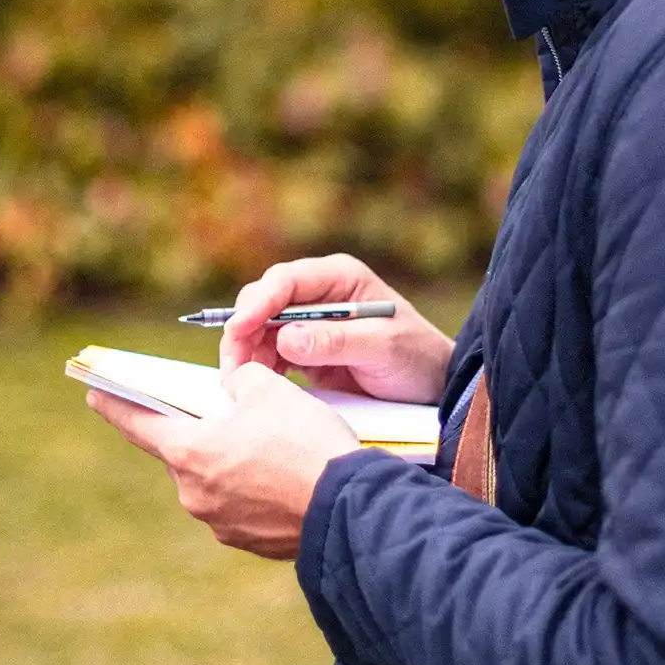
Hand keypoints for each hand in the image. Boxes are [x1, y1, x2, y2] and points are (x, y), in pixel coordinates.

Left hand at [86, 361, 359, 558]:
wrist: (348, 509)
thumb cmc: (305, 443)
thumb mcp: (270, 389)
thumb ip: (240, 381)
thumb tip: (236, 390)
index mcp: (188, 453)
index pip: (138, 423)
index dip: (115, 404)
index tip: (94, 393)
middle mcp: (194, 494)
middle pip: (185, 452)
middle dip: (202, 432)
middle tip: (228, 412)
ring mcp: (221, 523)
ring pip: (217, 479)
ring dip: (233, 460)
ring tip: (273, 443)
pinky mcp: (250, 541)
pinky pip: (243, 504)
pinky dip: (256, 487)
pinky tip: (287, 473)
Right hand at [219, 253, 453, 405]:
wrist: (431, 386)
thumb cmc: (416, 358)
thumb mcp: (383, 348)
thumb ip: (336, 341)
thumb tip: (286, 338)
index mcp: (339, 277)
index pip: (286, 281)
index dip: (257, 303)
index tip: (239, 330)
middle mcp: (319, 292)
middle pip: (263, 301)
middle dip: (243, 331)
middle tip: (234, 368)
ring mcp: (309, 320)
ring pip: (259, 328)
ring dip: (246, 354)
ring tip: (242, 384)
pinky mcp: (305, 348)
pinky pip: (269, 352)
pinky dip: (258, 367)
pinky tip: (256, 387)